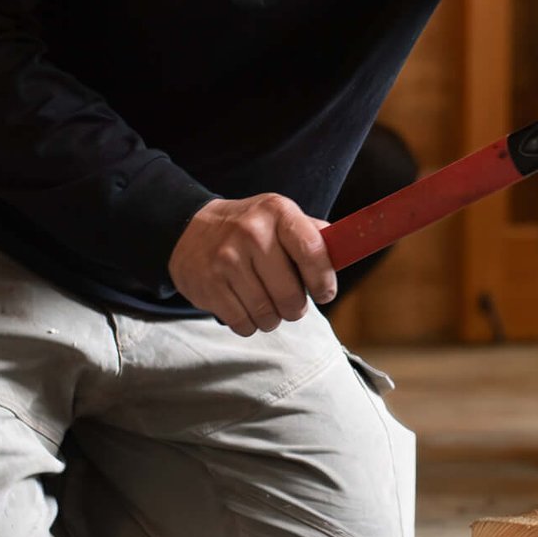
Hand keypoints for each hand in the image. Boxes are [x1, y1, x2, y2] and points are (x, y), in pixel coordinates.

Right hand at [170, 194, 336, 336]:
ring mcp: (226, 259)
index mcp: (277, 212)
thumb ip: (314, 235)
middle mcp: (251, 232)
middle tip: (291, 304)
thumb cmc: (250, 228)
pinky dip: (249, 324)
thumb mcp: (281, 218)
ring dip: (272, 319)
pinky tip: (246, 308)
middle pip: (290, 295)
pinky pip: (242, 323)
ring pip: (267, 315)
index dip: (323, 281)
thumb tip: (346, 252)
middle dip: (296, 308)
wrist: (190, 229)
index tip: (324, 293)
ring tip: (267, 305)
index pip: (312, 252)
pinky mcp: (208, 284)